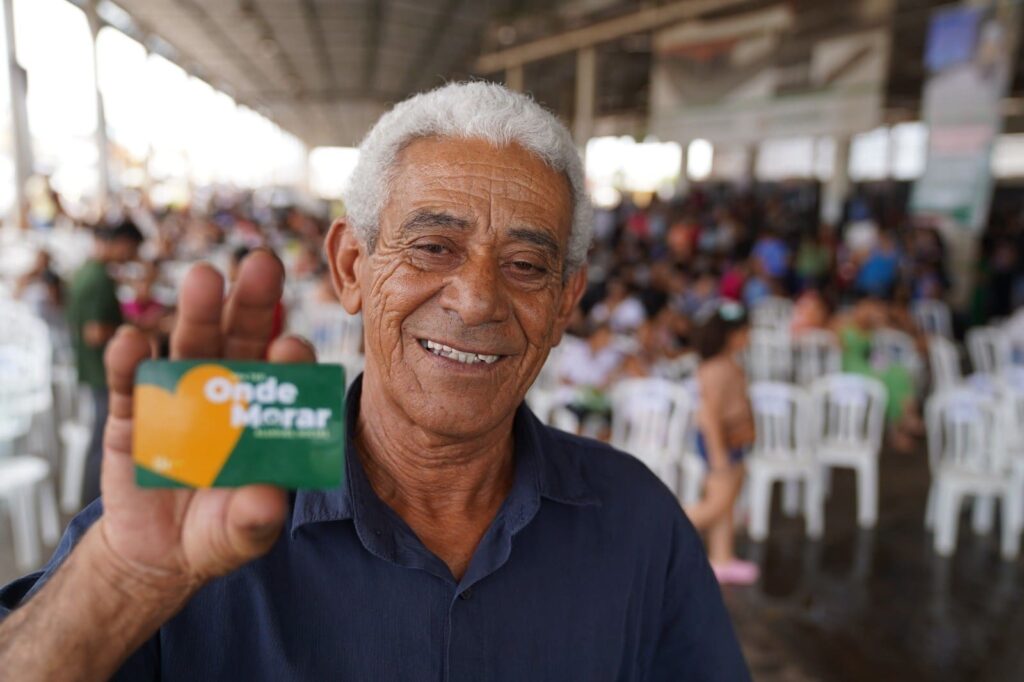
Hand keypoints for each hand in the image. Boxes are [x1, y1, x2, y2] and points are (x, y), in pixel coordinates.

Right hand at [98, 251, 314, 593]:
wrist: (160, 549)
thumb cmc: (218, 530)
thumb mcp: (240, 534)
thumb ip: (255, 521)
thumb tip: (266, 501)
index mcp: (264, 413)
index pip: (284, 377)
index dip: (289, 358)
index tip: (291, 345)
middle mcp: (227, 395)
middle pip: (242, 342)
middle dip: (251, 305)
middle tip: (262, 265)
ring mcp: (180, 398)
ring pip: (191, 347)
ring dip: (197, 314)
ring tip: (203, 279)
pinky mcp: (135, 415)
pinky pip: (132, 383)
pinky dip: (130, 361)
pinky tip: (132, 340)